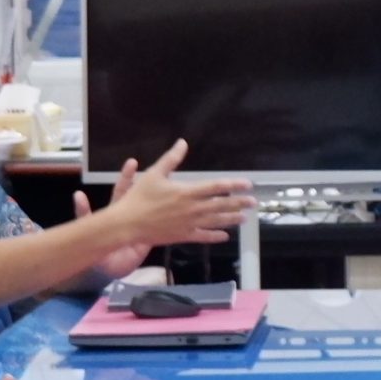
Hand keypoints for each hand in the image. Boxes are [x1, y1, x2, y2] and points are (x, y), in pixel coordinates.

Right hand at [78, 139, 254, 275]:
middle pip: (221, 205)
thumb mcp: (154, 174)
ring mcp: (189, 224)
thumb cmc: (139, 197)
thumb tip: (182, 143)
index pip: (216, 187)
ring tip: (244, 217)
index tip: (248, 184)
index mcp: (186, 191)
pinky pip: (203, 236)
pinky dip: (215, 236)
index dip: (234, 185)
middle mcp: (192, 208)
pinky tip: (225, 236)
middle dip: (239, 203)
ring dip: (231, 219)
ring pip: (215, 222)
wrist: (127, 224)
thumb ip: (171, 159)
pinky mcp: (183, 236)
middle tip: (253, 202)